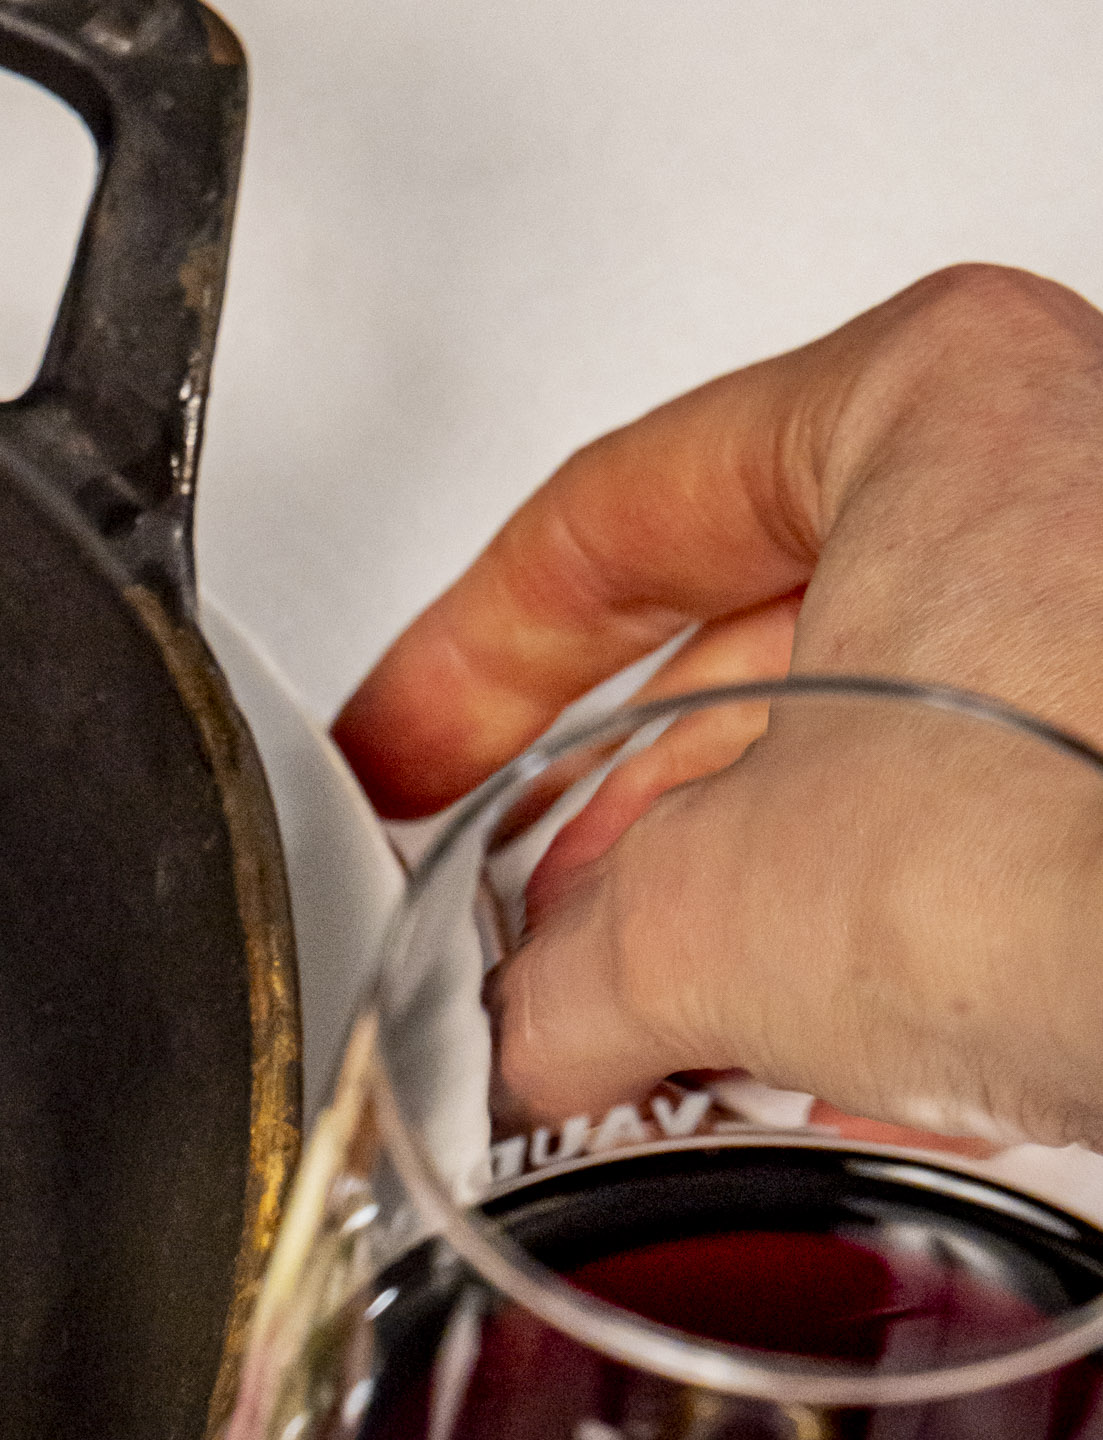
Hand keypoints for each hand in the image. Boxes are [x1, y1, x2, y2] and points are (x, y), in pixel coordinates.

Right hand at [335, 266, 1102, 1139]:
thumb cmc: (1076, 844)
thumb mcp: (713, 916)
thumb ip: (572, 970)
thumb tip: (532, 1031)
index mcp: (933, 389)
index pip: (618, 508)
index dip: (463, 659)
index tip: (403, 748)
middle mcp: (1068, 459)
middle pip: (762, 631)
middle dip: (626, 813)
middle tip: (523, 919)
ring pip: (883, 743)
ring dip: (754, 893)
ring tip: (656, 1014)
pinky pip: (996, 828)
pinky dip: (892, 934)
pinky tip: (822, 1050)